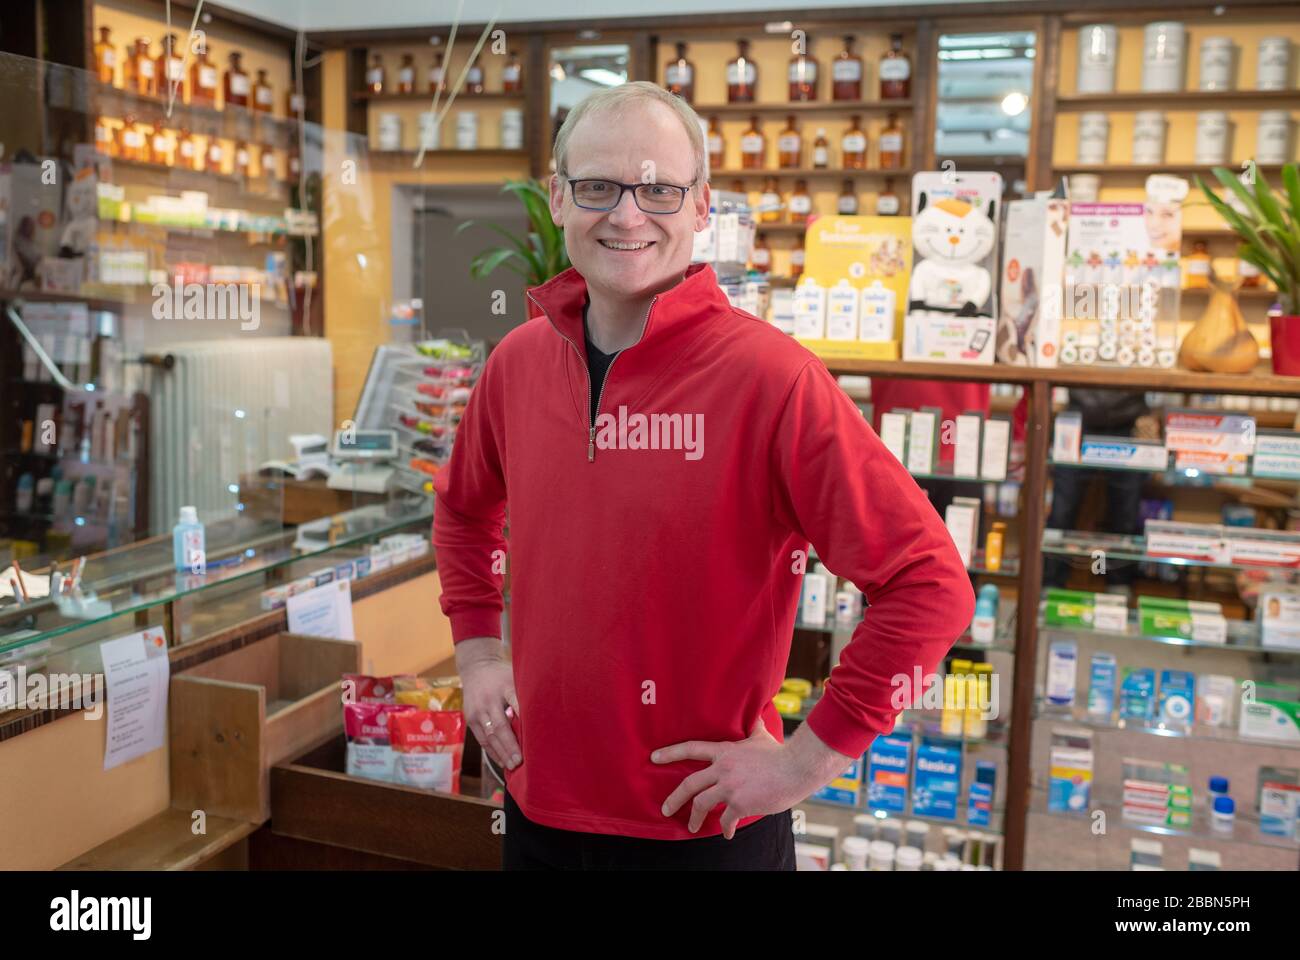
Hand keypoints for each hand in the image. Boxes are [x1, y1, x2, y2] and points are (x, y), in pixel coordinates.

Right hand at [456, 636, 520, 770]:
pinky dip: (492, 752)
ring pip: (489, 736)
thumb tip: (544, 716)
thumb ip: (526, 694)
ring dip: (501, 753)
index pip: (516, 704)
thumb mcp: (516, 677)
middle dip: (510, 746)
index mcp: (504, 686)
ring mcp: (477, 711)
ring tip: (512, 766)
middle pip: (500, 726)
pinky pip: (481, 739)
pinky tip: (501, 762)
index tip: (533, 737)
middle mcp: (488, 700)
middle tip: (520, 761)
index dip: (524, 720)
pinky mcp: (470, 719)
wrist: (476, 668)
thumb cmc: (502, 676)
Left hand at [653, 719, 815, 838]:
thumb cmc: (780, 753)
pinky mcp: (741, 803)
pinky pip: (726, 820)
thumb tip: (755, 713)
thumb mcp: (761, 735)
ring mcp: (730, 786)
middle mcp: (723, 768)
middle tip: (666, 809)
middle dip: (675, 799)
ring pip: (703, 804)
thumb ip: (753, 726)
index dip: (671, 752)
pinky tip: (728, 833)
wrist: (796, 768)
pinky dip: (725, 828)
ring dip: (696, 818)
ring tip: (693, 826)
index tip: (654, 757)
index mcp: (725, 751)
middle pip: (689, 783)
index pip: (691, 748)